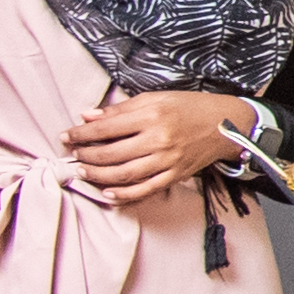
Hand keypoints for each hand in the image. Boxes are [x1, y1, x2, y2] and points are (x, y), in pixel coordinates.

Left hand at [63, 89, 254, 206]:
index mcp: (153, 115)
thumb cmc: (190, 107)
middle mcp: (159, 139)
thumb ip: (121, 109)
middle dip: (86, 156)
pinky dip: (124, 195)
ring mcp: (168, 160)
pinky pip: (145, 189)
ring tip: (82, 172)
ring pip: (124, 174)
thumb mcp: (156, 98)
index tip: (66, 136)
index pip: (106, 127)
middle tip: (73, 155)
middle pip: (111, 153)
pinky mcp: (176, 175)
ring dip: (98, 175)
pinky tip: (107, 192)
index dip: (81, 134)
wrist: (228, 124)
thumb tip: (87, 116)